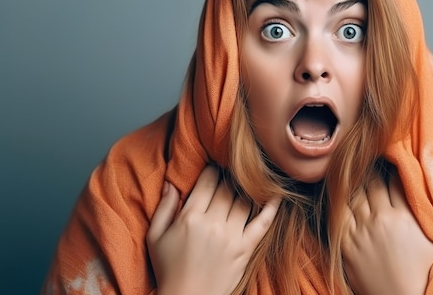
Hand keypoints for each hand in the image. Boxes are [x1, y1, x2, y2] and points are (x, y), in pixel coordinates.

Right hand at [146, 166, 280, 294]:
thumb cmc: (168, 269)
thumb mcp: (155, 237)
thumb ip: (164, 207)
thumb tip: (171, 183)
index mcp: (190, 217)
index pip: (207, 182)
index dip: (212, 169)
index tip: (216, 164)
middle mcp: (213, 223)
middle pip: (228, 188)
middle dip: (230, 175)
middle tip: (233, 168)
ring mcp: (232, 236)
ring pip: (245, 200)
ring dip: (248, 187)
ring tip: (250, 178)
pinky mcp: (245, 249)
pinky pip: (263, 223)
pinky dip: (272, 207)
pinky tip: (276, 193)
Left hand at [342, 174, 432, 294]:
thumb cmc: (423, 271)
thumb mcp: (432, 239)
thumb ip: (423, 212)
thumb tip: (420, 188)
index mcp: (405, 216)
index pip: (395, 181)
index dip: (393, 169)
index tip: (391, 163)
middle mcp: (381, 219)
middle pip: (373, 183)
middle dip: (373, 173)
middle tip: (371, 165)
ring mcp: (361, 230)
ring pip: (355, 195)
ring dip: (356, 184)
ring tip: (356, 176)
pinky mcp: (346, 243)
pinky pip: (339, 214)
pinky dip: (341, 202)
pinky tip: (343, 196)